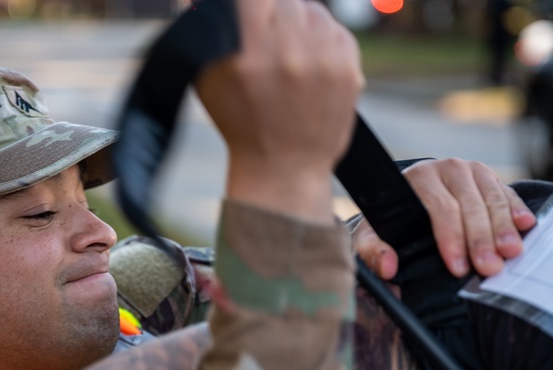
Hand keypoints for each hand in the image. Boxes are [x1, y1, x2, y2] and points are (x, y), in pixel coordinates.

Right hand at [195, 0, 362, 222]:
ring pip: (312, 9)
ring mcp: (323, 60)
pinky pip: (336, 28)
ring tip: (289, 50)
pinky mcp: (348, 69)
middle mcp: (288, 52)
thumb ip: (204, 27)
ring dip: (299, 21)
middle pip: (284, 0)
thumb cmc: (240, 123)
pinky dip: (323, 38)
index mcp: (247, 52)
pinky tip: (310, 60)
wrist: (285, 169)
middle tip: (269, 35)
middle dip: (274, 13)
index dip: (251, 6)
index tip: (251, 15)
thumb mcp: (207, 77)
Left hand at [353, 158, 536, 278]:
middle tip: (490, 267)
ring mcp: (472, 171)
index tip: (457, 267)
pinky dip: (517, 209)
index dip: (451, 238)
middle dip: (481, 239)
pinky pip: (507, 193)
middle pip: (469, 205)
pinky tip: (526, 226)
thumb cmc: (393, 220)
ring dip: (503, 228)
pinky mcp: (490, 179)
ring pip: (491, 199)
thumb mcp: (374, 233)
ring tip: (511, 253)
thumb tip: (387, 267)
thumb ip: (373, 250)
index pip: (440, 208)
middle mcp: (448, 169)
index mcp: (420, 178)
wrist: (411, 197)